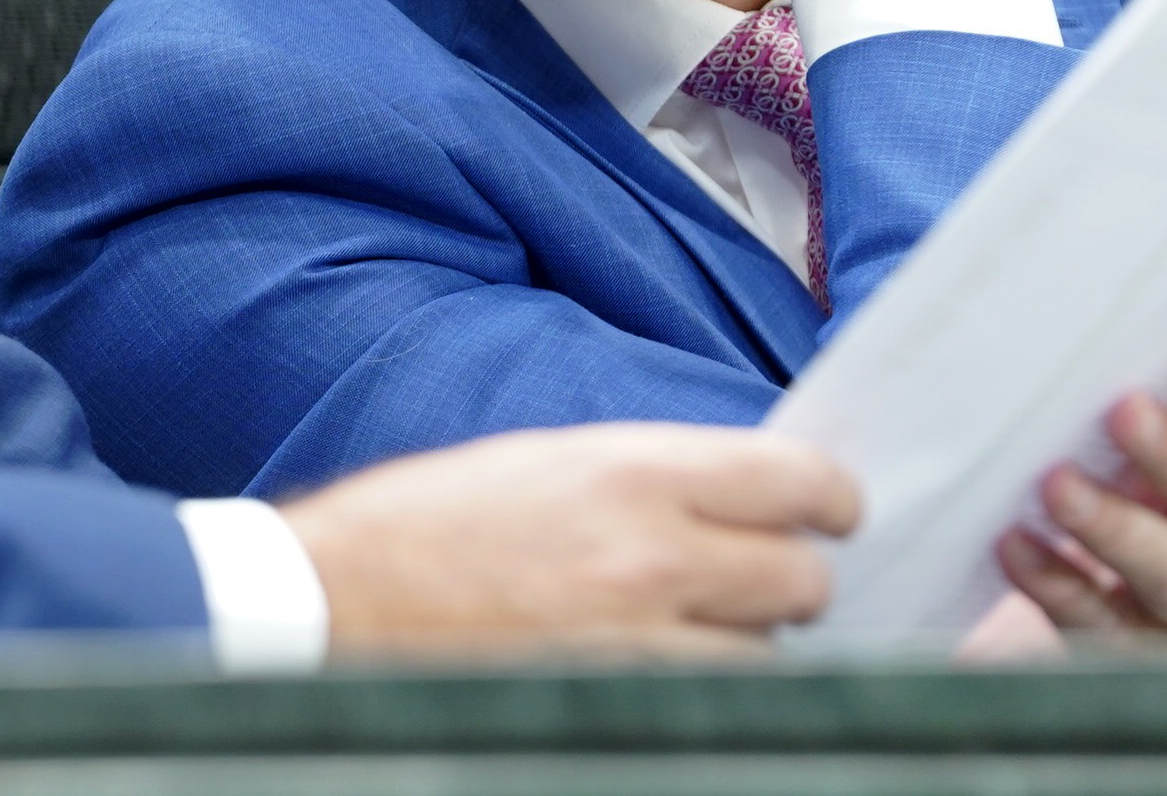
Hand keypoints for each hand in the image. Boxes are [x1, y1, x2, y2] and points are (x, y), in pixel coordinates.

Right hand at [279, 422, 858, 658]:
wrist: (335, 599)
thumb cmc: (426, 524)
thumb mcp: (546, 460)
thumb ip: (650, 476)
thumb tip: (736, 495)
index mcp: (633, 470)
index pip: (797, 481)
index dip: (830, 498)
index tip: (831, 510)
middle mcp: (653, 556)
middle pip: (802, 577)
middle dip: (790, 576)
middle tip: (760, 576)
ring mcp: (639, 647)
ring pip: (769, 655)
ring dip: (749, 643)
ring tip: (694, 628)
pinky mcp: (617, 707)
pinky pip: (714, 705)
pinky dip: (707, 689)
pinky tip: (667, 669)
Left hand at [995, 340, 1166, 654]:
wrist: (1050, 609)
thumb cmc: (1087, 488)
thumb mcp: (1106, 440)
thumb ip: (1111, 387)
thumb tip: (1058, 307)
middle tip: (1123, 409)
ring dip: (1120, 525)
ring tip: (1057, 486)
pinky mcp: (1131, 654)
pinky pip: (1099, 623)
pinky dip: (1056, 581)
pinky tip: (1012, 544)